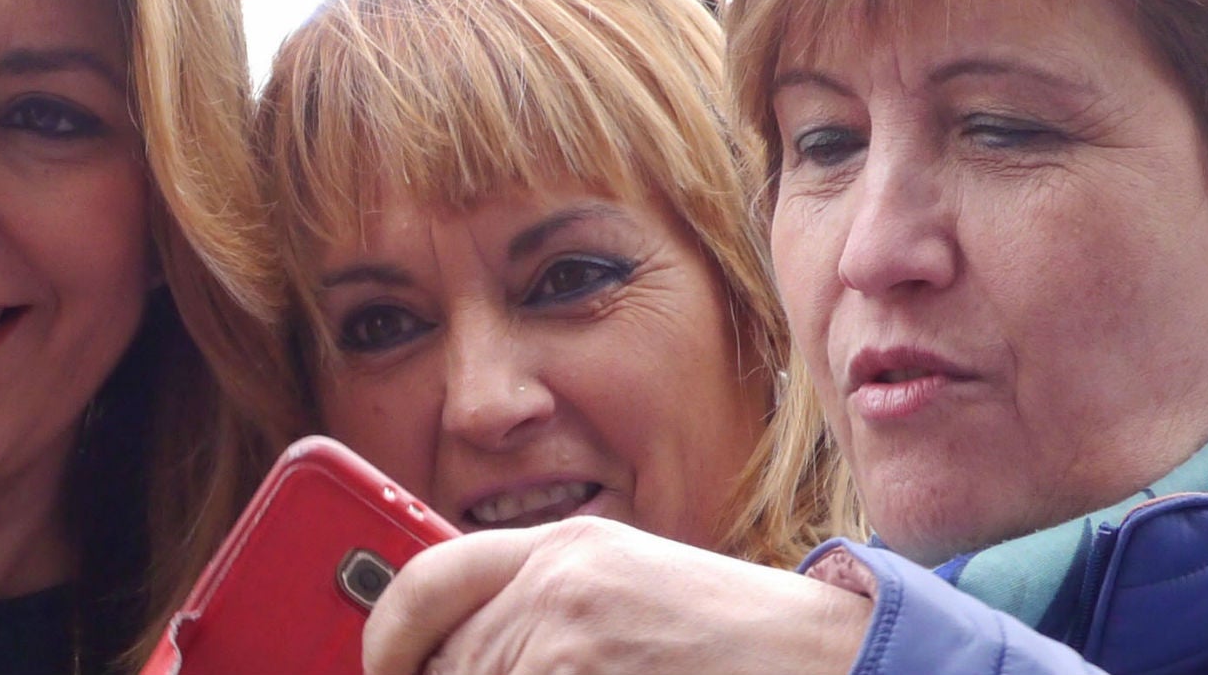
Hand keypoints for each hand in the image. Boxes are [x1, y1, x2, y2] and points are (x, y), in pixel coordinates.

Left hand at [360, 516, 872, 674]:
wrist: (825, 658)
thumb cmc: (734, 644)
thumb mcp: (631, 594)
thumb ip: (545, 609)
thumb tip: (457, 657)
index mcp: (568, 545)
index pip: (430, 578)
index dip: (388, 638)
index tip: (383, 670)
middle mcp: (558, 579)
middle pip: (448, 663)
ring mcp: (569, 638)